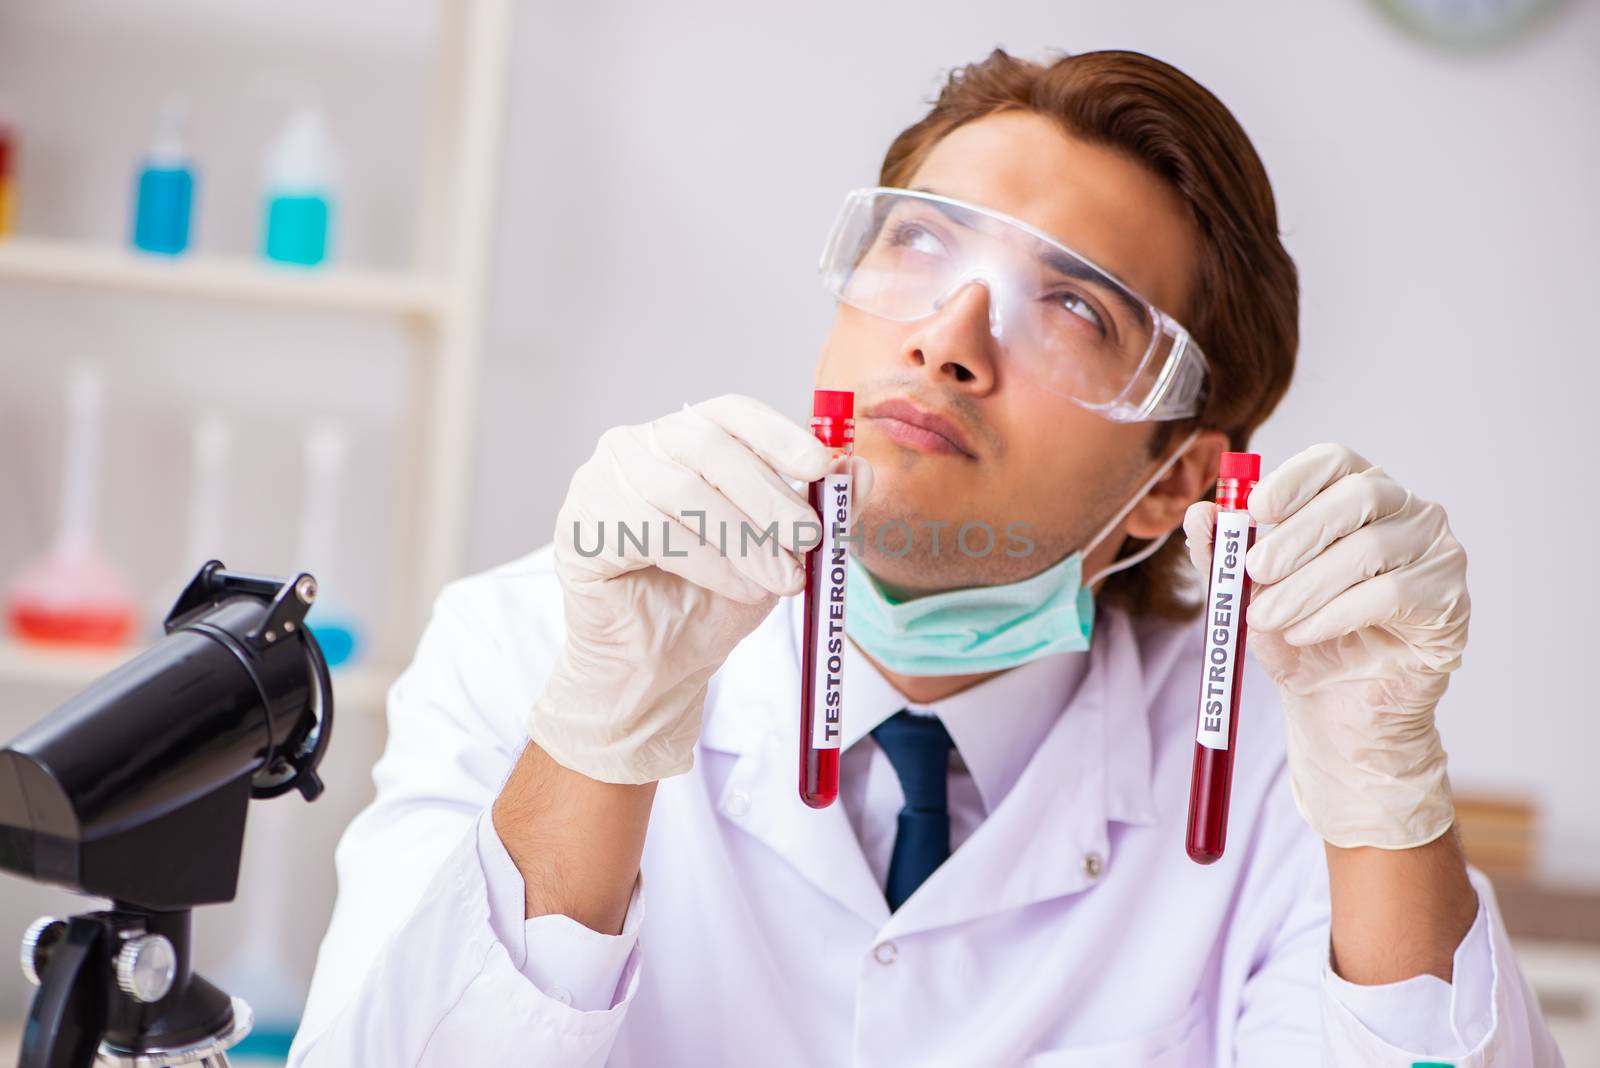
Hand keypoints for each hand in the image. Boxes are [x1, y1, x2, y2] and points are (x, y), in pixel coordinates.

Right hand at [529, 394, 869, 784]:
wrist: (661, 666)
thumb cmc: (713, 599)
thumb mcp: (780, 553)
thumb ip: (820, 511)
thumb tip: (859, 471)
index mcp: (684, 439)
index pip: (730, 413)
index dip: (778, 434)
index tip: (821, 467)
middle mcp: (636, 447)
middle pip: (708, 447)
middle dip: (769, 496)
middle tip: (810, 540)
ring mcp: (600, 482)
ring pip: (682, 492)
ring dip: (744, 540)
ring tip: (781, 580)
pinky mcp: (579, 526)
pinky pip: (650, 532)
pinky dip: (707, 563)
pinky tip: (734, 588)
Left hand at [1183, 444, 1468, 848]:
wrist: (1336, 708)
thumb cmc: (1299, 638)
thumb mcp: (1247, 596)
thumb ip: (1222, 555)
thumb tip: (1199, 514)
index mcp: (1357, 494)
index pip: (1335, 460)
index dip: (1294, 479)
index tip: (1255, 509)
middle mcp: (1406, 512)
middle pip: (1359, 496)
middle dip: (1297, 535)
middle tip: (1254, 571)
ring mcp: (1435, 552)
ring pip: (1372, 548)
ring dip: (1308, 585)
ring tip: (1269, 617)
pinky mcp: (1448, 599)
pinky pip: (1394, 594)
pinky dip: (1337, 614)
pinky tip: (1305, 633)